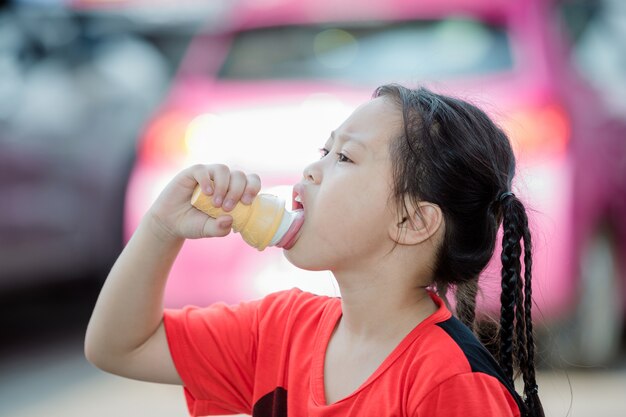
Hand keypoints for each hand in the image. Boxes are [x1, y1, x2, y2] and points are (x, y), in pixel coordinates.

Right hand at [147, 164, 261, 239]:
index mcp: (233, 191)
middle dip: (237, 191)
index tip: (247, 202)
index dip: (253, 187)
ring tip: (216, 204)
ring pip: (223, 169)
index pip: (251, 181)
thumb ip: (219, 228)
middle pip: (239, 175)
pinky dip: (206, 180)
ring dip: (223, 186)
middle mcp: (223, 180)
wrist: (170, 222)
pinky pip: (202, 170)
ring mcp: (208, 175)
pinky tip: (206, 193)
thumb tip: (229, 221)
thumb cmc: (194, 224)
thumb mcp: (208, 230)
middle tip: (228, 208)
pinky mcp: (192, 173)